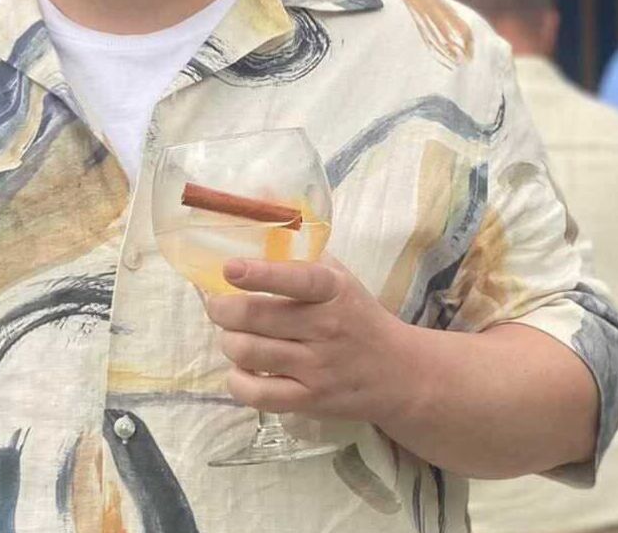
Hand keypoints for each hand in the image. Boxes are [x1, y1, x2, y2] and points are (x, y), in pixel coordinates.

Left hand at [204, 256, 413, 424]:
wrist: (400, 373)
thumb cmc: (359, 317)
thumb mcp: (341, 277)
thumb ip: (303, 254)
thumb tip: (258, 217)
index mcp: (333, 290)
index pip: (296, 279)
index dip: (260, 274)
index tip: (230, 269)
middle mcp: (325, 327)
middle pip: (256, 317)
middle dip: (223, 309)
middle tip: (218, 306)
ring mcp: (317, 367)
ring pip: (249, 352)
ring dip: (229, 342)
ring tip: (232, 336)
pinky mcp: (309, 399)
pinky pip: (258, 394)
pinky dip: (237, 381)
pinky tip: (242, 370)